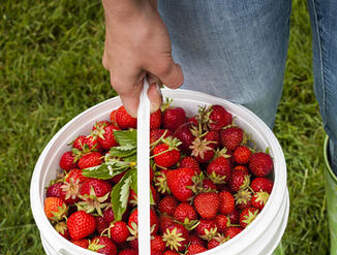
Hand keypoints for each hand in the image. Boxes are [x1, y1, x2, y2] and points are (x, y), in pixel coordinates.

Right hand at [101, 0, 182, 114]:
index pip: (135, 110)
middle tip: (163, 71)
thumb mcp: (162, 64)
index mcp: (122, 83)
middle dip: (158, 84)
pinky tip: (158, 45)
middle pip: (143, 90)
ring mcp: (121, 57)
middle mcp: (118, 71)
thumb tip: (175, 83)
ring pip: (145, 73)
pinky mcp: (127, 44)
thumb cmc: (138, 31)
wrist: (128, 1)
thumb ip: (172, 80)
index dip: (150, 112)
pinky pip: (144, 57)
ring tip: (159, 52)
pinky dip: (154, 54)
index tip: (158, 118)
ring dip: (157, 67)